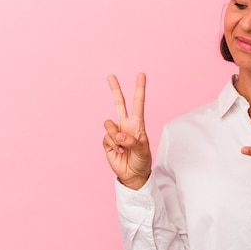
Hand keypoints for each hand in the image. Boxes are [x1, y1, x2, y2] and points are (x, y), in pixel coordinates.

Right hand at [102, 73, 151, 189]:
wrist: (133, 174)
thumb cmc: (142, 160)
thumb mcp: (143, 150)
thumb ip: (132, 140)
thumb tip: (118, 134)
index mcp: (137, 123)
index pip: (138, 103)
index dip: (139, 89)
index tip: (141, 75)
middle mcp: (125, 125)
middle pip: (119, 103)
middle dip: (115, 89)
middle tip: (111, 76)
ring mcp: (115, 132)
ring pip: (110, 124)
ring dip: (116, 137)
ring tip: (123, 148)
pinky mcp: (107, 141)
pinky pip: (107, 138)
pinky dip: (113, 146)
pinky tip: (119, 152)